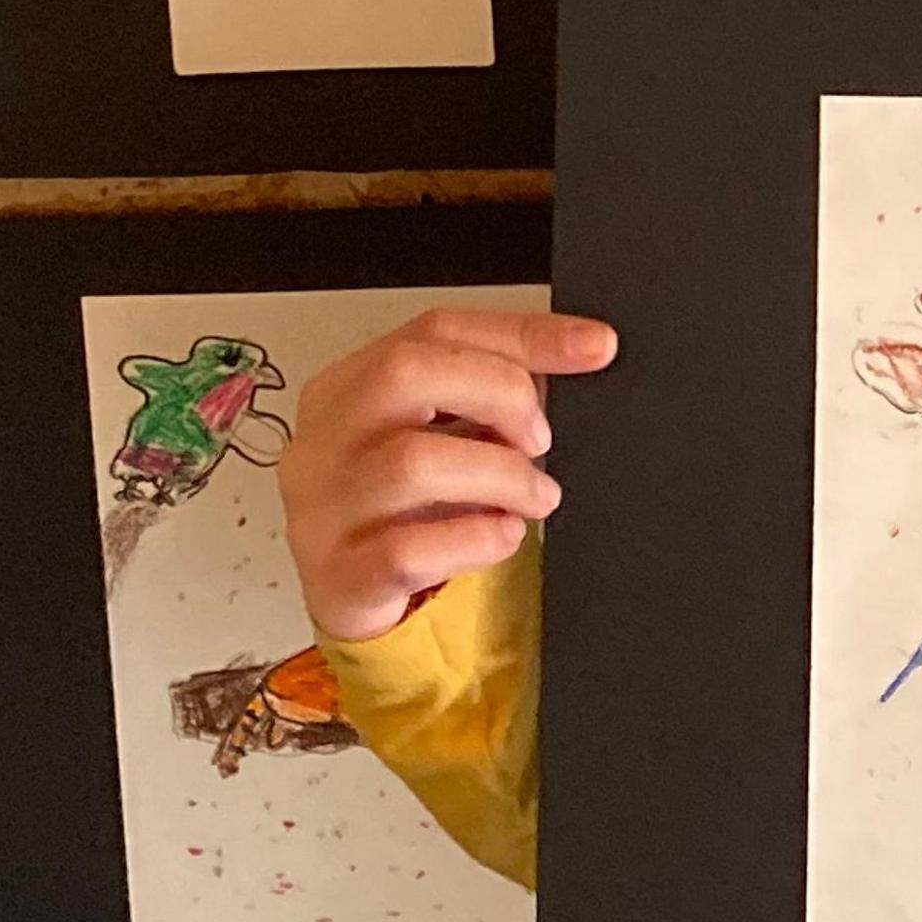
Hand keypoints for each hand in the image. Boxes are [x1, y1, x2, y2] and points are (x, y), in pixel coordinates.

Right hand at [279, 309, 617, 642]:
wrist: (340, 593)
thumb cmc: (397, 503)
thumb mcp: (434, 434)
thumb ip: (488, 391)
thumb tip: (578, 353)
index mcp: (348, 386)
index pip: (435, 329)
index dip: (523, 333)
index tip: (595, 346)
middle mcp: (327, 439)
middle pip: (405, 374)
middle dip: (499, 394)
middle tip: (541, 437)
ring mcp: (327, 508)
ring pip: (413, 463)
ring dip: (502, 476)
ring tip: (535, 495)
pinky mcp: (342, 575)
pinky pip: (410, 548)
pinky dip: (477, 539)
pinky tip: (503, 535)